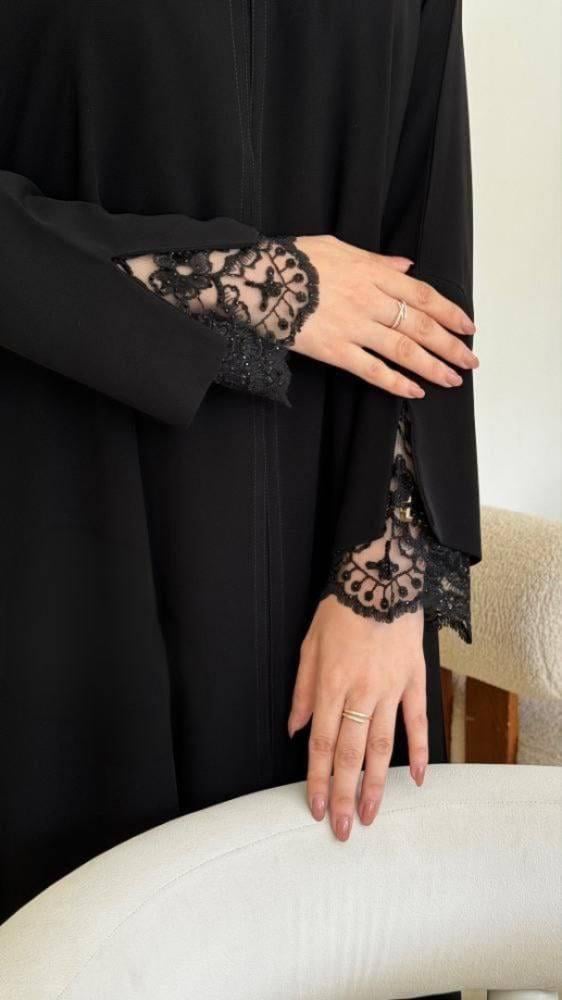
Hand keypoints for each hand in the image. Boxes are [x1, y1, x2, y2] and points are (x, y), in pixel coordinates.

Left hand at [287, 595, 427, 840]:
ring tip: (370, 814)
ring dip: (375, 784)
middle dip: (343, 794)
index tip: (315, 807)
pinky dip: (418, 752)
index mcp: (331, 684)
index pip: (321, 744)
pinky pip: (417, 722)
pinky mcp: (415, 681)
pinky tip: (414, 779)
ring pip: (383, 746)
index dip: (316, 780)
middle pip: (350, 753)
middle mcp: (361, 693)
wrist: (382, 578)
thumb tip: (296, 730)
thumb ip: (303, 691)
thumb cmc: (341, 610)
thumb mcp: (309, 645)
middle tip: (341, 829)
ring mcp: (391, 689)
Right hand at [291, 234, 477, 397]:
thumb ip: (376, 261)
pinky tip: (414, 390)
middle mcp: (369, 301)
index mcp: (372, 273)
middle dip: (450, 345)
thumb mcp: (338, 248)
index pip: (423, 295)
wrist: (255, 280)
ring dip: (433, 367)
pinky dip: (396, 382)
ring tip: (451, 379)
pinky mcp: (334, 351)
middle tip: (469, 360)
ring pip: (404, 351)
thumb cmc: (292, 260)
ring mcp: (353, 328)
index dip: (449, 313)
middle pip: (421, 326)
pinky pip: (372, 370)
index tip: (467, 326)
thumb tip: (405, 267)